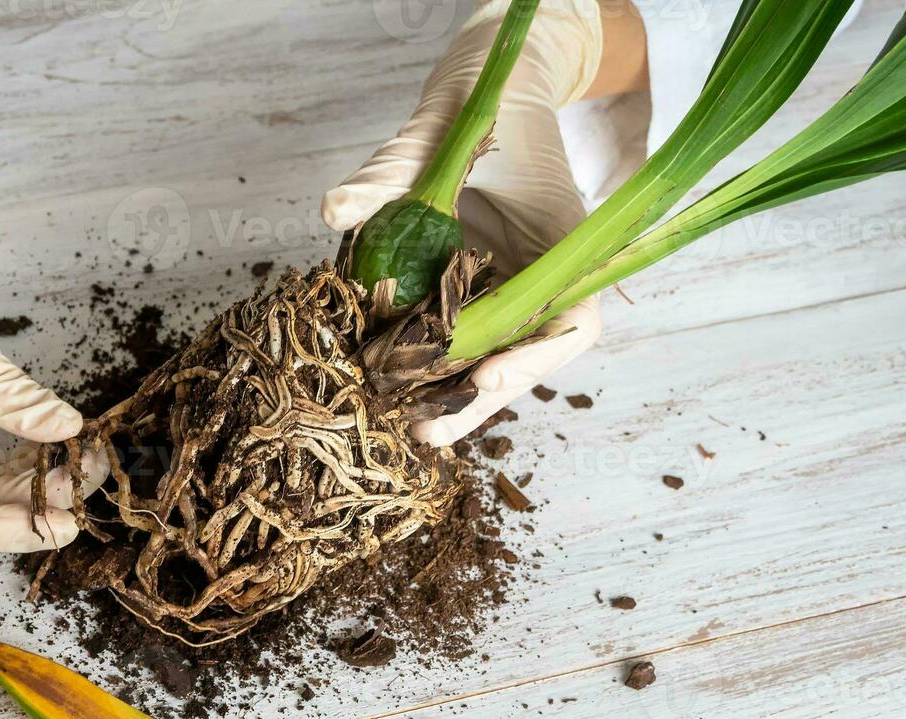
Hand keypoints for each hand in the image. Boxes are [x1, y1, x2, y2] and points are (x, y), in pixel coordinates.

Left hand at [322, 0, 617, 444]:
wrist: (481, 95)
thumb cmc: (478, 108)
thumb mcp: (435, 131)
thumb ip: (388, 171)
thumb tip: (334, 211)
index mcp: (562, 244)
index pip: (571, 323)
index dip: (535, 359)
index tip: (485, 377)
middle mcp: (541, 278)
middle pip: (524, 359)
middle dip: (475, 402)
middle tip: (423, 435)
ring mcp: (507, 290)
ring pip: (488, 358)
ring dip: (447, 395)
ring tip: (401, 427)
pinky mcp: (470, 293)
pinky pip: (454, 338)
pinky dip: (424, 363)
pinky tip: (385, 386)